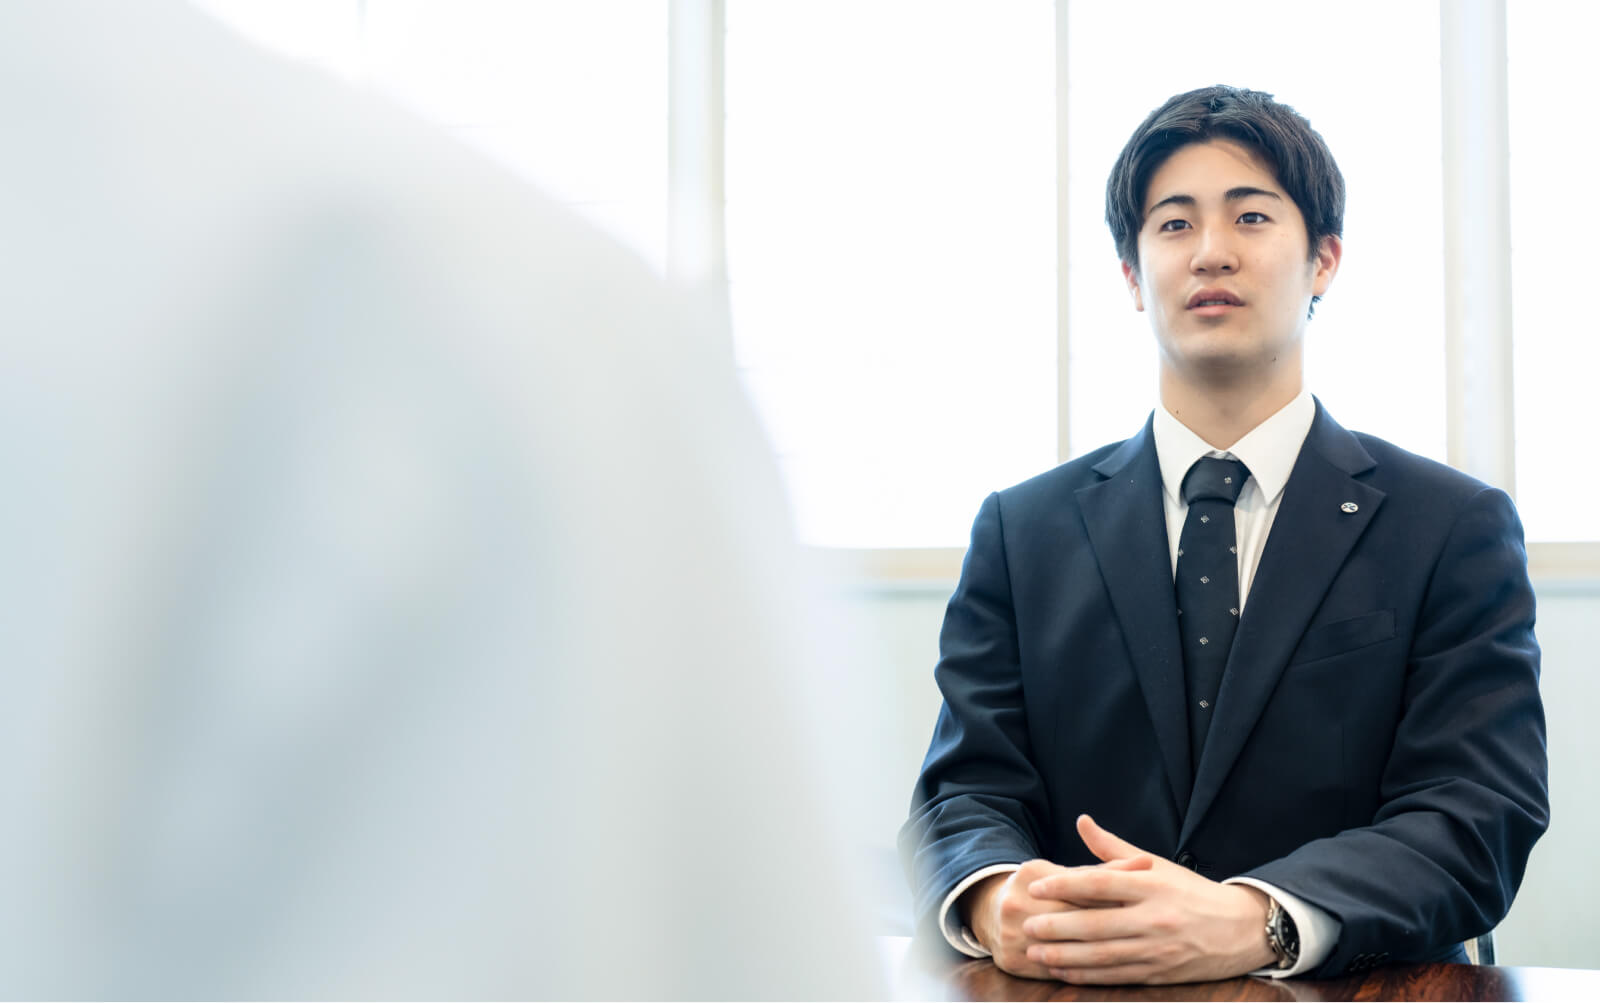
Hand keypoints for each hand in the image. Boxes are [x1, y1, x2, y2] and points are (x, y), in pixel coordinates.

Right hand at [960, 855, 1154, 979]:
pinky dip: (1079, 973)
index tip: (1151, 894)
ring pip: (1064, 948)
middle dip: (1115, 923)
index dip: (1119, 889)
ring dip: (1101, 954)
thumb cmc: (1040, 888)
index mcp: (1031, 874)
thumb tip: (1146, 863)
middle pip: (1074, 918)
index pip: (1082, 885)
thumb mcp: (1064, 873)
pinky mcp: (1011, 961)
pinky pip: (1052, 971)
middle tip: (1152, 930)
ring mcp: (1011, 934)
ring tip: (1136, 955)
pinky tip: (1105, 974)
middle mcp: (1017, 903)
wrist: (990, 910)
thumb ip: (1104, 870)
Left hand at [1020, 814, 1275, 983]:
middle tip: (1026, 925)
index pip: (1100, 884)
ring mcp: (1157, 949)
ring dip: (1065, 956)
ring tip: (1035, 952)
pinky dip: (1087, 976)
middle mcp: (1154, 918)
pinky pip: (1117, 976)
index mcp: (1151, 886)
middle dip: (1056, 927)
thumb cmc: (1192, 892)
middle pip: (1096, 924)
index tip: (1036, 886)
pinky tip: (1063, 971)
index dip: (1064, 885)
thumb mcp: (1157, 866)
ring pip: (1102, 956)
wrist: (1243, 929)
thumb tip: (1081, 822)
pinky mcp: (1161, 974)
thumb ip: (1114, 849)